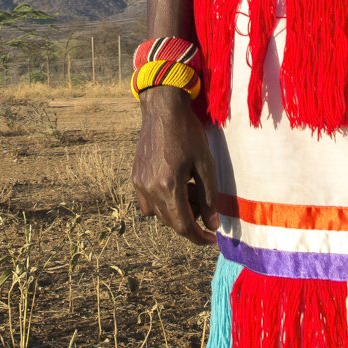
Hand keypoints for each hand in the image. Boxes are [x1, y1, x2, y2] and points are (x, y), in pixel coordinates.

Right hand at [131, 89, 217, 244]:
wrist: (162, 108)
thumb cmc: (188, 132)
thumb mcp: (205, 164)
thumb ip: (209, 197)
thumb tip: (212, 224)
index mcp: (168, 186)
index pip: (183, 226)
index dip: (198, 237)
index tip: (212, 238)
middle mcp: (149, 189)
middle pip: (170, 222)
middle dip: (190, 221)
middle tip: (204, 205)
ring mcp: (139, 183)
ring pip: (158, 214)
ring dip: (176, 211)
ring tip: (190, 189)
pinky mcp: (135, 176)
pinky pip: (147, 202)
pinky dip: (162, 203)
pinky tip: (174, 186)